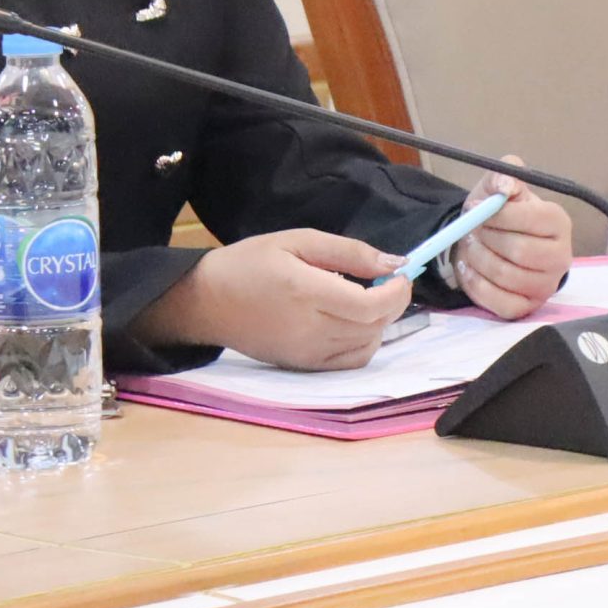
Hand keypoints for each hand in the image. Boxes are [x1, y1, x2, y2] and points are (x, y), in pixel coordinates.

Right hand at [170, 229, 411, 369]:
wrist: (205, 301)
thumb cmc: (249, 263)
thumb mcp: (297, 240)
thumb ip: (349, 252)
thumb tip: (394, 262)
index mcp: (307, 293)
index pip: (371, 305)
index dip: (397, 291)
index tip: (402, 273)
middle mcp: (310, 330)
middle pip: (374, 326)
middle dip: (394, 303)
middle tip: (389, 280)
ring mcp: (306, 354)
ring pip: (367, 346)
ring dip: (380, 322)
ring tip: (369, 298)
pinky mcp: (302, 366)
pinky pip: (349, 361)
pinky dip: (364, 343)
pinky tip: (354, 322)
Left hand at [445, 159, 572, 318]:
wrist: (489, 243)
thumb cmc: (498, 214)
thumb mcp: (497, 186)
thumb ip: (502, 175)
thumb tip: (504, 186)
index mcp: (559, 222)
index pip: (533, 219)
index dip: (499, 215)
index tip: (476, 209)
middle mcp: (561, 256)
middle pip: (520, 251)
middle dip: (487, 239)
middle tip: (472, 231)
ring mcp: (546, 286)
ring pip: (506, 277)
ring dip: (478, 260)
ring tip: (471, 247)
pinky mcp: (528, 307)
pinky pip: (501, 303)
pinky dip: (477, 285)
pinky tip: (470, 269)